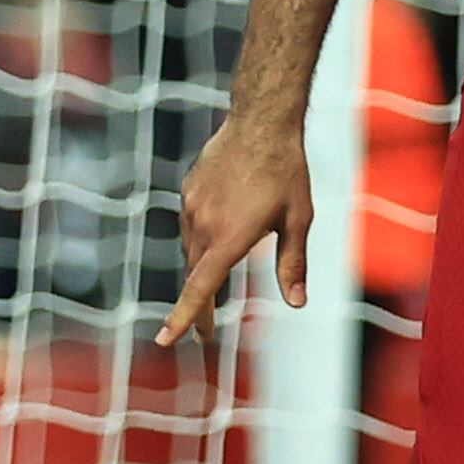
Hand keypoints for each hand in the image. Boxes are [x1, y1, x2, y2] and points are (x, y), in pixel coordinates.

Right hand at [156, 110, 313, 348]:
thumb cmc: (287, 173)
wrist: (260, 123)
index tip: (164, 340)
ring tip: (227, 266)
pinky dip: (204, 237)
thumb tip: (298, 303)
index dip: (182, 317)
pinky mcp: (187, 192)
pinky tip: (225, 223)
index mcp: (229, 238)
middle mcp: (204, 225)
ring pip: (192, 250)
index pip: (200, 288)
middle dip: (200, 306)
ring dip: (205, 267)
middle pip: (195, 276)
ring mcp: (191, 207)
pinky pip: (191, 225)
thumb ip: (293, 264)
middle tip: (207, 332)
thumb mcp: (299, 220)